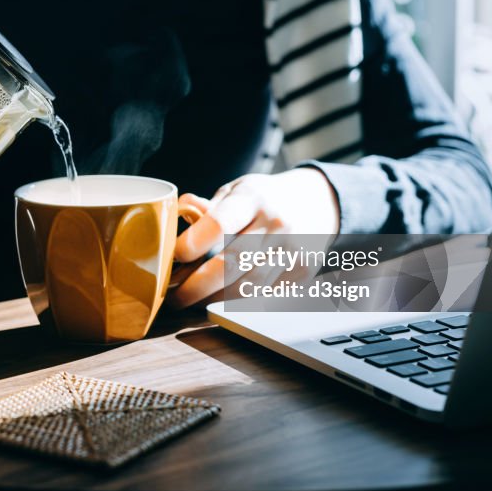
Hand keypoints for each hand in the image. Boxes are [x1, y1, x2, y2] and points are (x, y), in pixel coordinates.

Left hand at [170, 168, 339, 307]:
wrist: (318, 202)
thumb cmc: (265, 198)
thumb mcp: (238, 189)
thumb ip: (208, 207)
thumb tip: (180, 215)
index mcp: (254, 197)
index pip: (220, 224)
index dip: (193, 244)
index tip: (174, 257)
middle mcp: (276, 223)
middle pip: (231, 263)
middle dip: (196, 285)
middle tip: (174, 297)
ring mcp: (292, 249)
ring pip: (247, 287)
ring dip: (214, 299)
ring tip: (192, 301)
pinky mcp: (302, 271)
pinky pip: (264, 295)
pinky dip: (239, 301)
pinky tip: (220, 299)